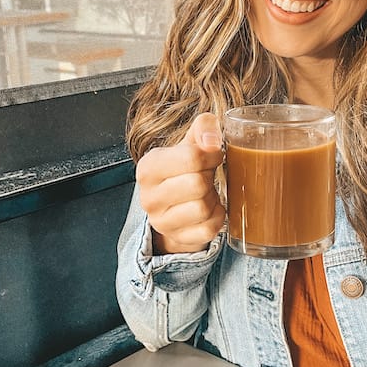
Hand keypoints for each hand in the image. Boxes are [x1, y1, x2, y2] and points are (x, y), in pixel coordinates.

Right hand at [136, 113, 225, 254]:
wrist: (173, 205)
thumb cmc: (183, 170)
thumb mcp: (188, 144)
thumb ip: (202, 128)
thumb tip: (212, 137)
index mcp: (148, 167)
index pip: (191, 157)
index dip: (212, 154)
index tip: (214, 154)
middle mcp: (148, 197)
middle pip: (198, 184)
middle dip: (210, 177)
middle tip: (208, 175)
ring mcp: (161, 222)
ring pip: (203, 209)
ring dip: (213, 198)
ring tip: (205, 192)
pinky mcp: (177, 238)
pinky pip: (209, 229)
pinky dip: (217, 217)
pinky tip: (210, 208)